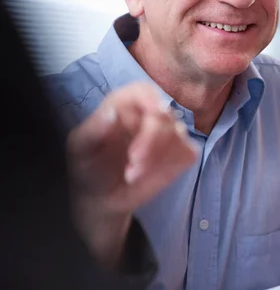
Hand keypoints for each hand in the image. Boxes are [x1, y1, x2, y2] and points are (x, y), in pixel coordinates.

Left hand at [67, 82, 197, 266]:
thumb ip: (94, 129)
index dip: (152, 99)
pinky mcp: (178, 156)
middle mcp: (147, 116)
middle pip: (165, 115)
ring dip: (159, 157)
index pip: (144, 91)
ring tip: (133, 174)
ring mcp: (166, 136)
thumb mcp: (79, 148)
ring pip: (179, 134)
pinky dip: (173, 165)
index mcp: (123, 106)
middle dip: (152, 139)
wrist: (98, 198)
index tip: (155, 113)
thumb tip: (112, 112)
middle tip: (133, 161)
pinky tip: (152, 175)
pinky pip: (189, 153)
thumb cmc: (87, 167)